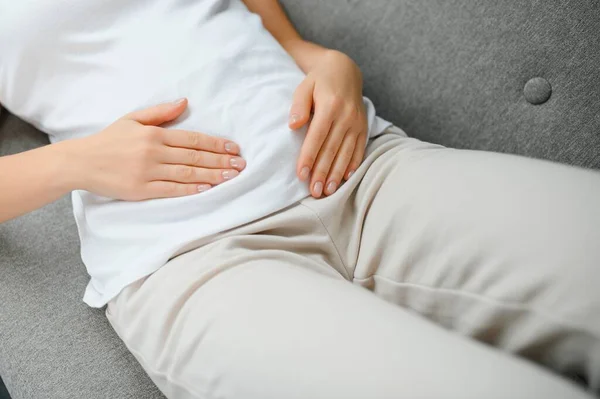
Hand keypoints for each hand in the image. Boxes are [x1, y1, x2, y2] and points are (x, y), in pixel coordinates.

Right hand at [66, 98, 244, 199]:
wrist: (81, 161)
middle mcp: (153, 152)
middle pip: (195, 156)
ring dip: (212, 176)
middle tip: (241, 165)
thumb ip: (160, 112)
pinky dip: (190, 189)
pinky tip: (207, 189)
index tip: (234, 148)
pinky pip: (171, 190)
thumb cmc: (109, 140)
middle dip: (221, 161)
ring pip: (187, 173)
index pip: (192, 139)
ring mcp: (147, 172)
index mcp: (154, 134)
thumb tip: (185, 102)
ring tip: (231, 177)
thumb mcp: (132, 119)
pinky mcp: (141, 190)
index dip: (216, 144)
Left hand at [289, 50, 367, 197]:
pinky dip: (352, 165)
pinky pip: (359, 149)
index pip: (317, 137)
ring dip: (336, 174)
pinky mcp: (363, 127)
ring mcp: (357, 123)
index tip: (301, 174)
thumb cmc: (318, 81)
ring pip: (346, 153)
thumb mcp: (304, 87)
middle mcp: (346, 116)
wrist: (344, 70)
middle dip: (322, 172)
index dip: (309, 157)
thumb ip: (298, 106)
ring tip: (328, 191)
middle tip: (314, 192)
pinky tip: (345, 178)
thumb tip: (293, 125)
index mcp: (330, 106)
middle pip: (332, 149)